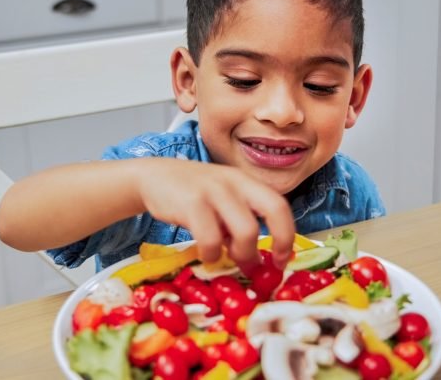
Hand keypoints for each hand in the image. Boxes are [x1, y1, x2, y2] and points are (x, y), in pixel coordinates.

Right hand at [136, 159, 294, 271]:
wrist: (153, 177)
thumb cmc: (192, 194)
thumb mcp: (222, 201)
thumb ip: (240, 223)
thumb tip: (256, 261)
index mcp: (247, 182)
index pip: (280, 205)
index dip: (287, 235)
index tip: (282, 259)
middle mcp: (236, 182)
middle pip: (275, 210)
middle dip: (278, 241)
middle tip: (262, 264)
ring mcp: (215, 190)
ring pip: (246, 230)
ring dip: (241, 254)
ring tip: (227, 258)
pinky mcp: (191, 203)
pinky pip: (211, 238)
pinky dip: (211, 253)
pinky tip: (206, 254)